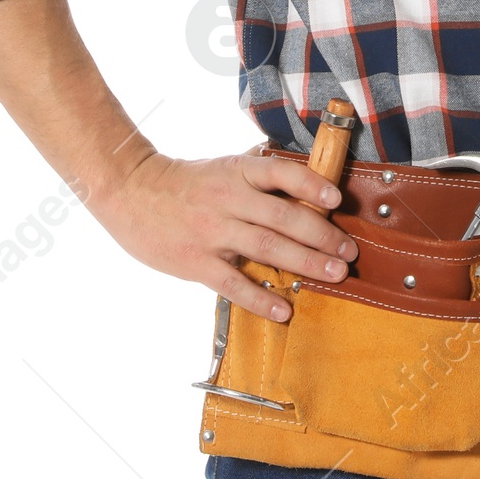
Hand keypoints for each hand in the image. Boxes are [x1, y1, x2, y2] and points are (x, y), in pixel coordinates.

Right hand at [89, 149, 358, 322]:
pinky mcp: (196, 262)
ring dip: (305, 263)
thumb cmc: (185, 181)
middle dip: (322, 236)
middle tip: (349, 252)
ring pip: (267, 249)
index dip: (311, 184)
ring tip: (333, 274)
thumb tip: (303, 176)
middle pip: (284, 218)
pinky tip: (284, 311)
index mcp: (237, 172)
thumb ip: (257, 174)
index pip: (280, 173)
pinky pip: (234, 284)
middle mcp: (228, 199)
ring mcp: (212, 231)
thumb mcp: (222, 167)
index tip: (337, 199)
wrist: (131, 192)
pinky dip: (261, 299)